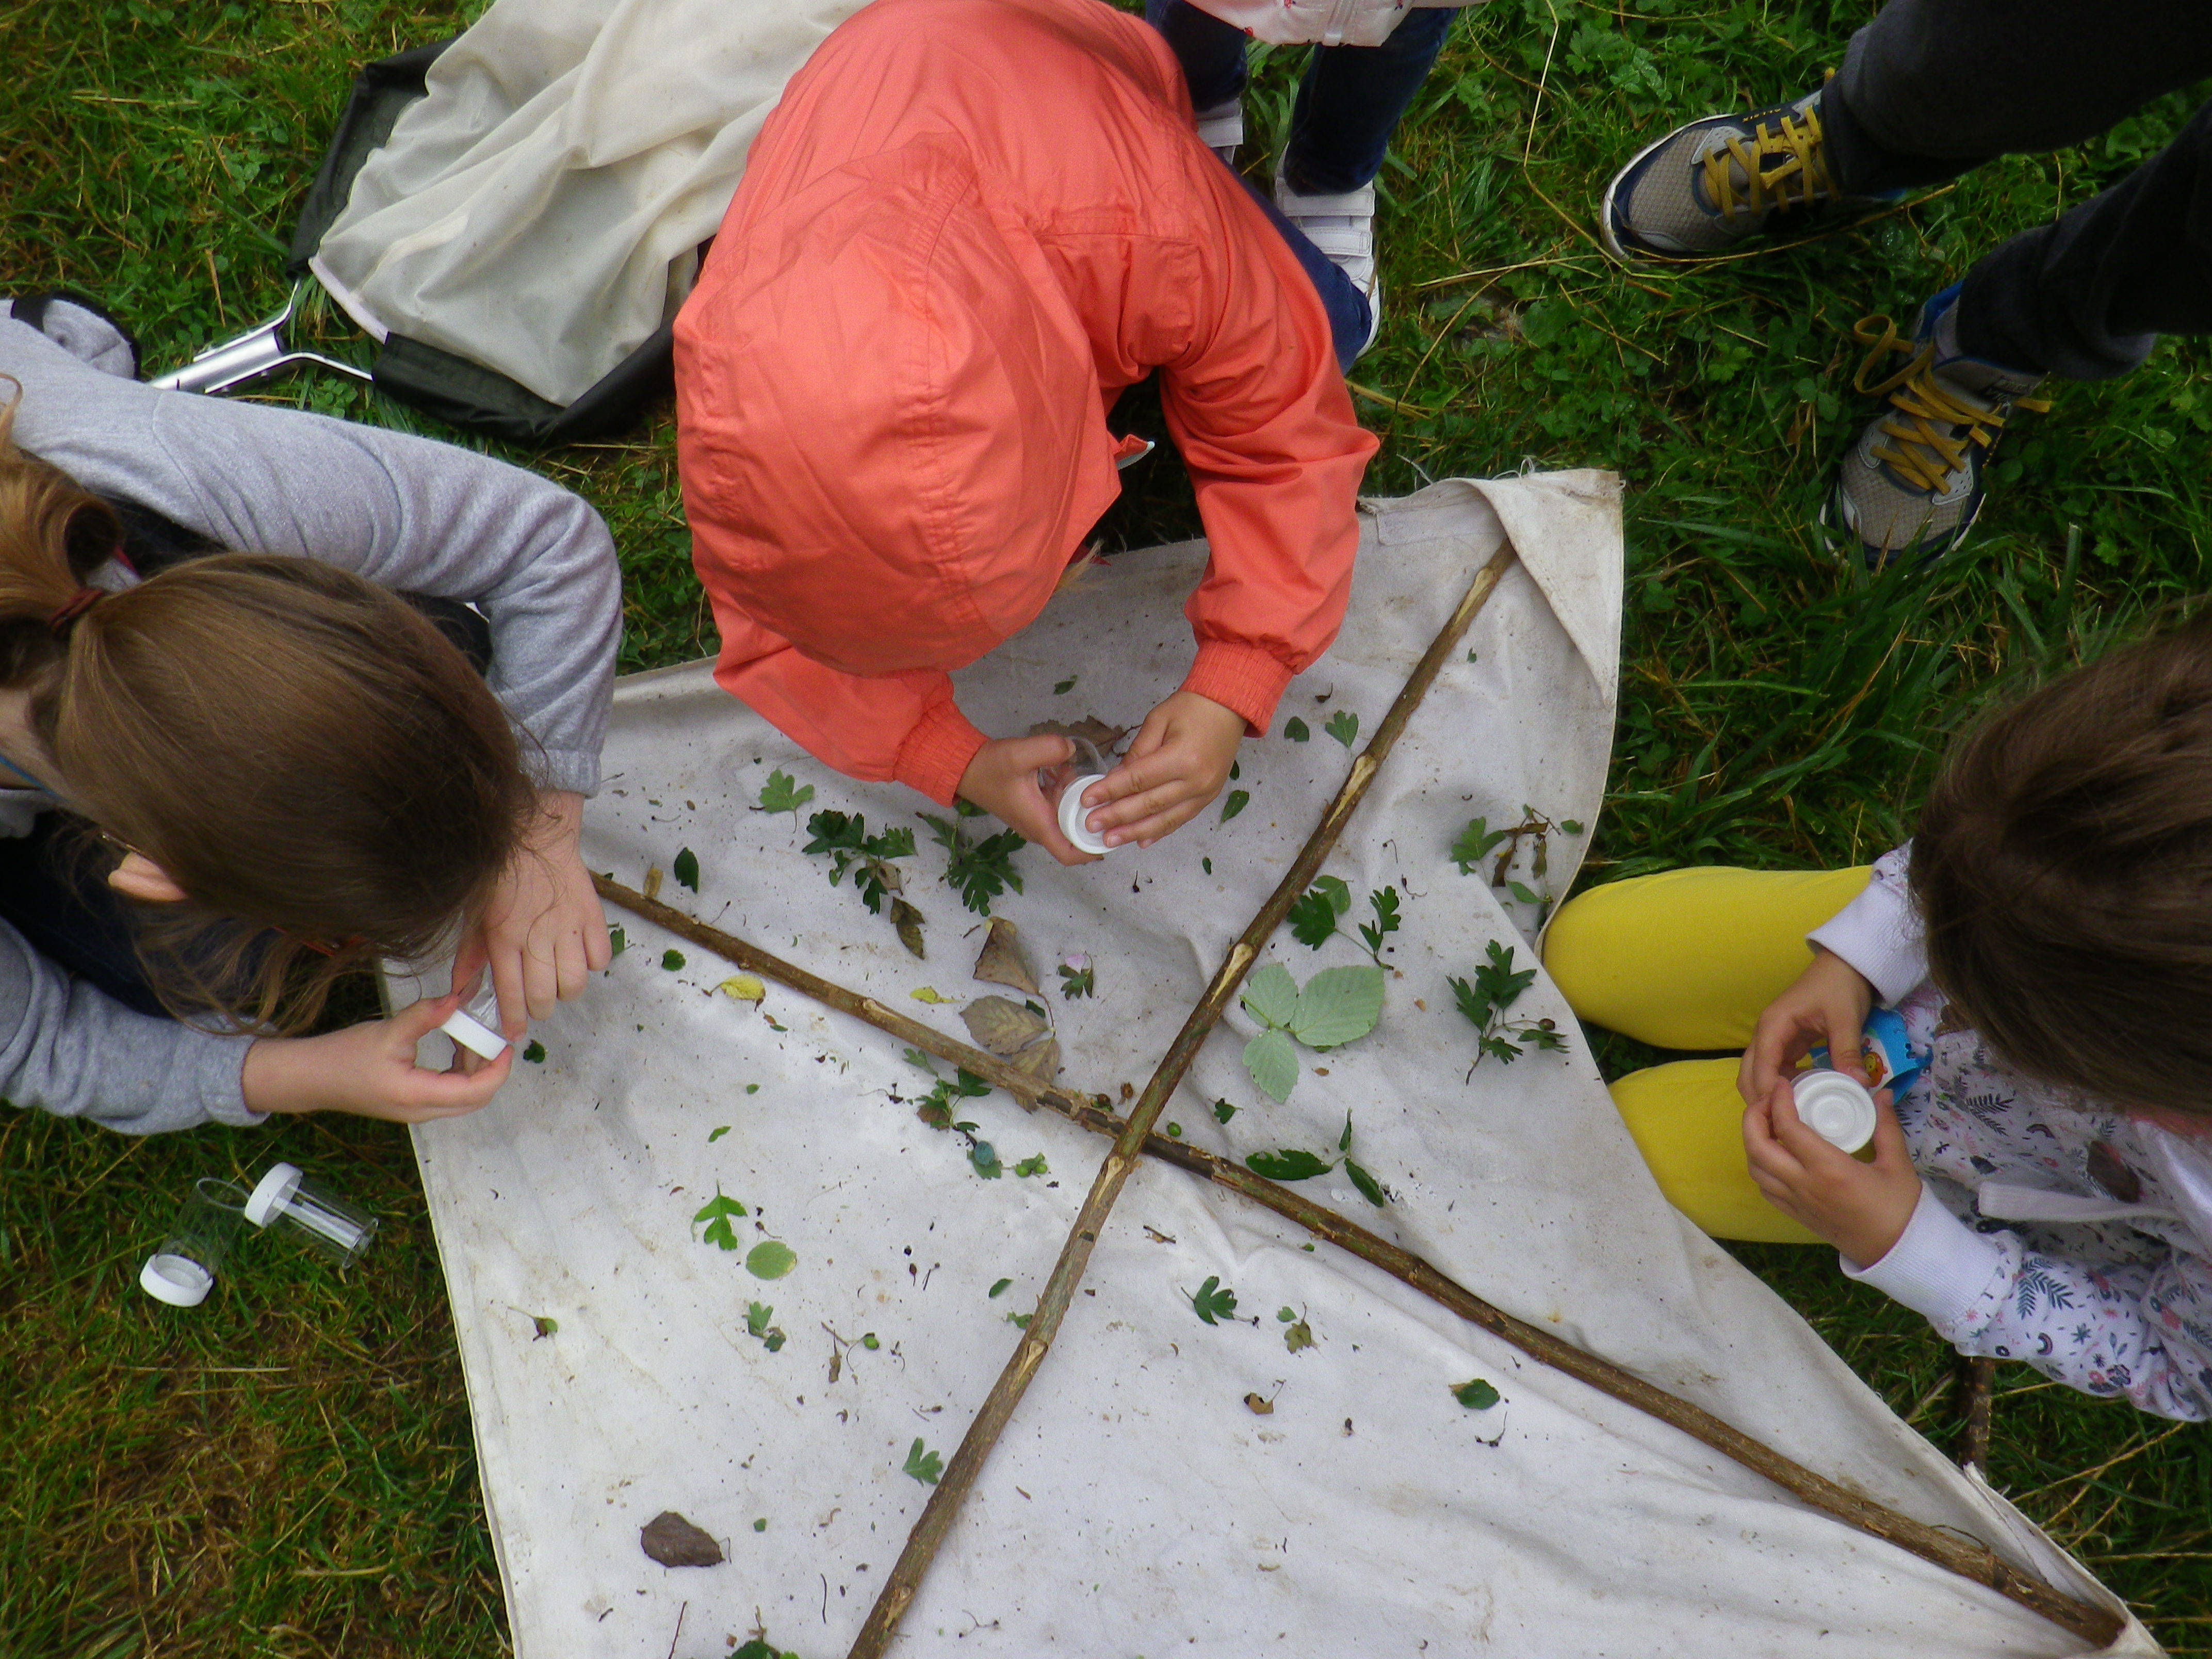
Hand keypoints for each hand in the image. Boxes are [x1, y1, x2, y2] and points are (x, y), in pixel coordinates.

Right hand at [243, 986, 514, 1121]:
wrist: (311, 1077)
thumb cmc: (344, 1055)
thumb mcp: (387, 1031)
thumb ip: (425, 1016)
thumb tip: (457, 998)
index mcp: (418, 1096)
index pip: (476, 1092)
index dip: (498, 1068)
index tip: (506, 1042)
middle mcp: (422, 1111)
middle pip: (475, 1100)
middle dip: (491, 1069)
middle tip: (492, 1037)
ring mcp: (417, 1111)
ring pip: (463, 1098)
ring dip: (476, 1070)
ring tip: (471, 1036)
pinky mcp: (411, 1104)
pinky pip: (448, 1094)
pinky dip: (460, 1072)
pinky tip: (455, 1045)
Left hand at [454, 790, 610, 1036]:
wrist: (534, 834)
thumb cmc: (499, 874)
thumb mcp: (473, 913)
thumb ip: (469, 954)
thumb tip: (460, 991)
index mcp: (504, 938)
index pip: (512, 995)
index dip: (514, 1021)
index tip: (514, 1032)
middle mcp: (537, 938)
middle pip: (545, 997)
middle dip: (539, 1009)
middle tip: (535, 1002)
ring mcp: (569, 929)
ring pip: (576, 985)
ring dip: (565, 990)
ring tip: (557, 980)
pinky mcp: (593, 917)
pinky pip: (599, 959)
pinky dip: (590, 964)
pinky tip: (577, 955)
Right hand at [957, 733, 1095, 865]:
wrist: (965, 767)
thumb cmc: (990, 766)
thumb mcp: (1021, 753)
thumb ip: (1051, 748)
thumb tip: (1072, 749)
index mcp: (1039, 823)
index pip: (1069, 854)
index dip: (1092, 850)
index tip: (1110, 833)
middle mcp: (1037, 828)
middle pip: (1073, 835)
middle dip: (1089, 814)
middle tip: (1100, 791)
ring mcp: (1034, 820)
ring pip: (1065, 819)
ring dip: (1076, 800)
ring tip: (1079, 774)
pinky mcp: (1032, 810)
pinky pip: (1056, 808)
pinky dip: (1064, 793)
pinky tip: (1063, 770)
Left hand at [1080, 690, 1245, 848]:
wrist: (1229, 708)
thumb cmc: (1192, 707)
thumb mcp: (1158, 720)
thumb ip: (1137, 752)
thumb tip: (1114, 780)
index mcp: (1182, 757)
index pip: (1138, 780)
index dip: (1110, 791)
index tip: (1087, 800)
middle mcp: (1196, 780)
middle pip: (1150, 804)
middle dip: (1117, 817)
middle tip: (1091, 825)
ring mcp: (1205, 793)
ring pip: (1165, 819)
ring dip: (1135, 831)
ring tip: (1110, 840)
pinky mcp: (1209, 798)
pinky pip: (1181, 819)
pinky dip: (1159, 831)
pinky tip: (1140, 841)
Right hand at [1737, 946, 1875, 1107]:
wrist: (1844, 966)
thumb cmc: (1839, 986)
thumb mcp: (1845, 1018)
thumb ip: (1847, 1051)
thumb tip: (1858, 1085)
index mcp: (1773, 1026)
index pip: (1760, 1066)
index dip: (1767, 1093)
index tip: (1781, 1118)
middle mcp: (1766, 1034)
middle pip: (1748, 1074)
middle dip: (1759, 1100)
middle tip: (1782, 1127)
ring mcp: (1774, 1039)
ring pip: (1758, 1074)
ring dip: (1767, 1096)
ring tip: (1789, 1120)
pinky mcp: (1786, 1044)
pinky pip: (1775, 1070)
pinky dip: (1781, 1088)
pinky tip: (1800, 1102)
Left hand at [1743, 1082, 1921, 1265]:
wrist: (1898, 1252)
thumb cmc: (1900, 1208)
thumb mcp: (1898, 1164)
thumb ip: (1886, 1125)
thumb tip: (1880, 1092)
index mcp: (1829, 1169)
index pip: (1788, 1128)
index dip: (1779, 1100)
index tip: (1783, 1083)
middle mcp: (1804, 1185)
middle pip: (1757, 1147)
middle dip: (1753, 1117)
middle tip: (1767, 1099)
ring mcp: (1796, 1202)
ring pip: (1755, 1167)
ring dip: (1752, 1141)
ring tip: (1768, 1122)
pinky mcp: (1794, 1214)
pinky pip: (1764, 1187)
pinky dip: (1760, 1165)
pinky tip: (1774, 1152)